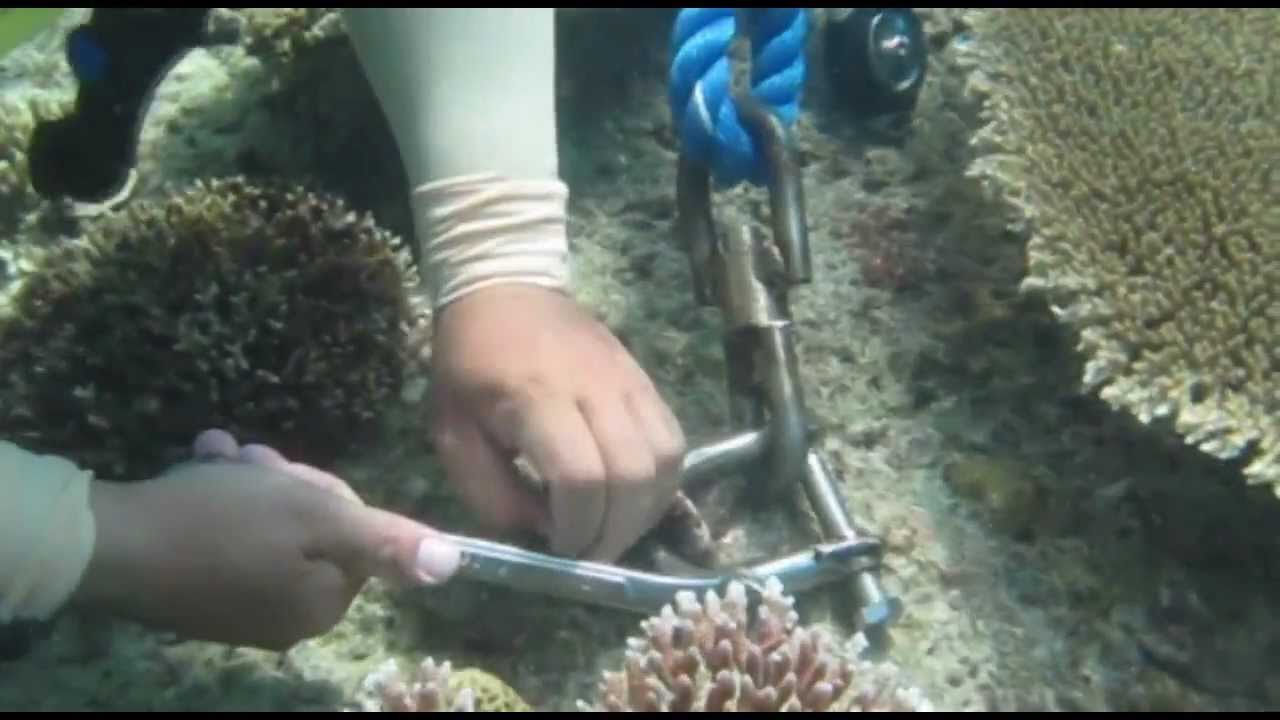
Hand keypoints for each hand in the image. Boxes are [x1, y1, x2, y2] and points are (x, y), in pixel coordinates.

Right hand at [75, 430, 460, 651]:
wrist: (108, 543)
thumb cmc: (225, 522)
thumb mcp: (318, 518)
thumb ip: (386, 541)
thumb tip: (453, 566)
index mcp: (320, 606)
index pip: (353, 535)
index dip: (324, 492)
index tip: (288, 472)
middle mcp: (283, 619)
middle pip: (310, 529)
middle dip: (283, 482)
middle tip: (251, 459)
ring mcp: (236, 608)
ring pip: (265, 523)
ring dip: (247, 480)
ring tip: (217, 456)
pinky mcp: (196, 592)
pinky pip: (225, 536)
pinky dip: (216, 496)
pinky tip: (200, 463)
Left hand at [428, 283, 686, 561]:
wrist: (504, 289)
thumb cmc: (469, 365)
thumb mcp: (452, 435)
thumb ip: (492, 495)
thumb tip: (544, 534)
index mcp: (534, 399)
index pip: (581, 477)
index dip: (578, 527)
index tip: (560, 550)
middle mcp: (592, 388)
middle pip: (633, 474)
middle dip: (617, 529)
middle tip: (592, 553)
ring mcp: (628, 381)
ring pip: (666, 459)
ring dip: (646, 510)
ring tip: (614, 529)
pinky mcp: (646, 381)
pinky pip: (674, 441)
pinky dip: (661, 482)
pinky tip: (633, 499)